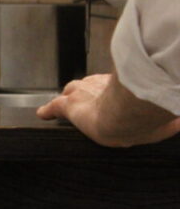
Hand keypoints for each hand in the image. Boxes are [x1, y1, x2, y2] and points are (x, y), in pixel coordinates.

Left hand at [37, 73, 179, 146]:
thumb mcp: (164, 120)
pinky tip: (42, 114)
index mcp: (122, 87)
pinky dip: (48, 111)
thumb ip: (171, 122)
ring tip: (68, 104)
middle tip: (90, 99)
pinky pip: (54, 107)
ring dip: (71, 98)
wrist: (127, 116)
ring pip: (72, 93)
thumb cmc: (147, 115)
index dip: (110, 91)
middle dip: (89, 91)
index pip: (112, 86)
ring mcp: (84, 95)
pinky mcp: (70, 107)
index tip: (114, 96)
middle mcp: (101, 86)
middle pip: (90, 86)